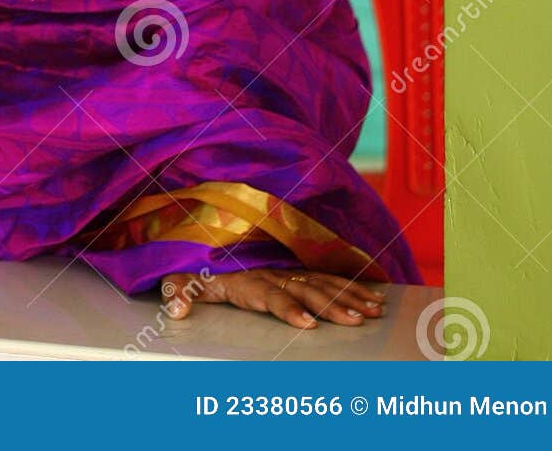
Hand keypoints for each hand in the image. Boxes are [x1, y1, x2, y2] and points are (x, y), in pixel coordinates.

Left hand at [160, 267, 387, 329]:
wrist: (215, 225)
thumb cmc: (203, 261)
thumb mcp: (186, 274)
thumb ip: (180, 290)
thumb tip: (177, 309)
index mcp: (249, 278)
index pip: (272, 294)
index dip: (289, 309)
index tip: (308, 324)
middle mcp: (275, 272)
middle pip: (307, 289)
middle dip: (332, 306)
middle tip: (355, 321)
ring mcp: (291, 269)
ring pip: (325, 282)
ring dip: (350, 295)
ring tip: (372, 311)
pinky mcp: (301, 268)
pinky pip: (330, 275)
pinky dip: (354, 285)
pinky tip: (375, 296)